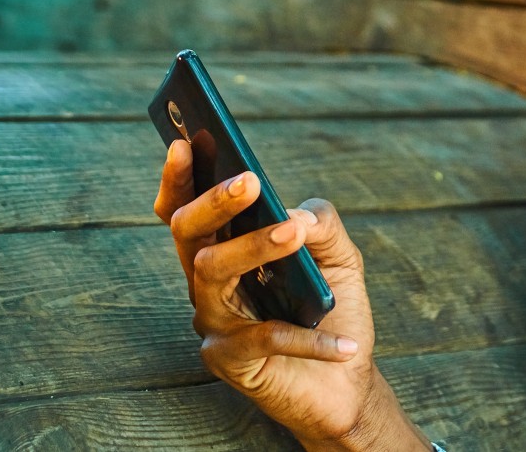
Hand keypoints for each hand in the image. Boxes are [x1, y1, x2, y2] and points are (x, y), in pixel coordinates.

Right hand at [153, 139, 430, 450]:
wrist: (346, 383)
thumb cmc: (332, 309)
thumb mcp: (339, 257)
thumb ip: (320, 223)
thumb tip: (295, 214)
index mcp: (225, 248)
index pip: (187, 209)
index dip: (180, 178)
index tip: (185, 141)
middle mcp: (208, 281)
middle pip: (188, 233)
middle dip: (214, 201)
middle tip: (249, 180)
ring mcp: (213, 322)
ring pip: (210, 273)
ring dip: (252, 248)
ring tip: (292, 233)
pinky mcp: (229, 362)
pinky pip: (262, 339)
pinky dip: (307, 338)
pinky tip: (343, 340)